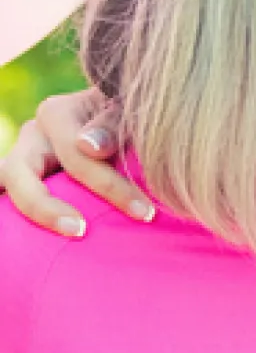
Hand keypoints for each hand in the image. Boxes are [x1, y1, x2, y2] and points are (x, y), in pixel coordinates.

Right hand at [0, 90, 150, 236]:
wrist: (124, 115)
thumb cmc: (130, 115)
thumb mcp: (127, 113)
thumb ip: (110, 126)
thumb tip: (88, 147)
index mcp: (57, 114)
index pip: (75, 156)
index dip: (109, 187)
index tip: (144, 213)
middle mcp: (33, 134)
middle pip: (19, 173)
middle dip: (45, 207)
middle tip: (81, 231)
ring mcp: (23, 156)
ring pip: (4, 183)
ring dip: (24, 210)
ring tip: (50, 236)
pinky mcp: (23, 177)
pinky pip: (8, 194)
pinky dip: (15, 213)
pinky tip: (25, 239)